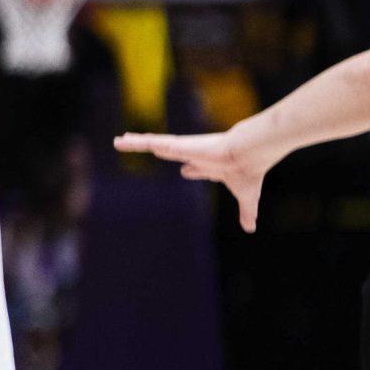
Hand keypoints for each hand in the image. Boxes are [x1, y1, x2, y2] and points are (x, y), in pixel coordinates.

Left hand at [112, 123, 283, 231]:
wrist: (247, 156)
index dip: (191, 170)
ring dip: (137, 143)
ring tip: (118, 141)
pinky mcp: (176, 146)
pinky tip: (121, 140)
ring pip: (154, 144)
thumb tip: (250, 229)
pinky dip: (136, 142)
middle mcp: (194, 155)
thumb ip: (246, 212)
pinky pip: (150, 142)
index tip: (186, 170)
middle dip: (159, 150)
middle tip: (147, 150)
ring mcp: (183, 149)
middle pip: (170, 152)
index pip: (195, 167)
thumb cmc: (247, 172)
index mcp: (210, 165)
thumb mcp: (246, 196)